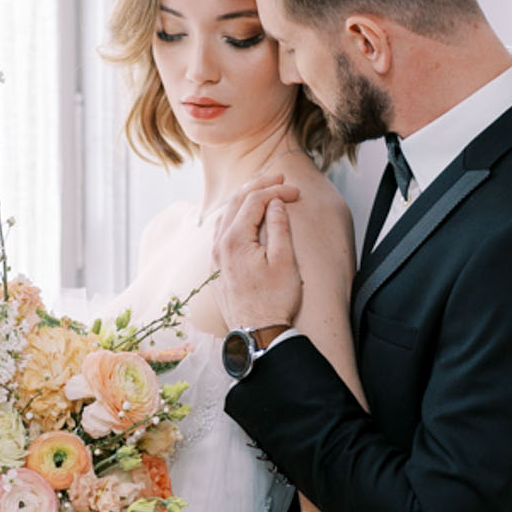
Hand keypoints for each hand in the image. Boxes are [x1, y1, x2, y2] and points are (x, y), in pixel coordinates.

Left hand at [213, 172, 303, 329]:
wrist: (257, 334)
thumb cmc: (274, 301)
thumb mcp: (284, 261)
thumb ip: (279, 227)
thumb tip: (275, 203)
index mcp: (234, 240)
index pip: (254, 201)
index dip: (276, 190)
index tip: (296, 192)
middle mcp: (219, 245)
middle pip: (236, 202)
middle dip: (258, 186)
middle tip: (279, 178)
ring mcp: (216, 257)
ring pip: (226, 215)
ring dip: (245, 199)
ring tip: (263, 191)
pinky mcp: (217, 267)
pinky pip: (223, 230)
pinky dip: (236, 216)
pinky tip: (246, 217)